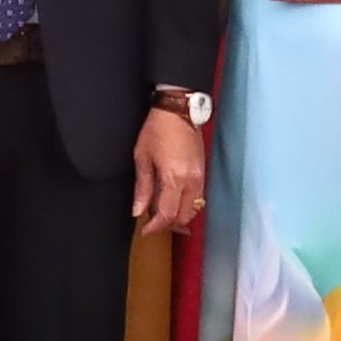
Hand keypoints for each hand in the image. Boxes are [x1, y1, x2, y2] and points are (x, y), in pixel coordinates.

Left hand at [132, 105, 207, 233]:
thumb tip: (138, 211)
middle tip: (152, 223)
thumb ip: (142, 188)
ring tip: (162, 212)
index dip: (155, 226)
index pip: (167, 214)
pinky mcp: (203, 172)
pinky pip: (197, 198)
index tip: (145, 230)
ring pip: (193, 209)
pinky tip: (173, 200)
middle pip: (183, 217)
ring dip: (179, 216)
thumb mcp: (142, 157)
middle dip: (168, 224)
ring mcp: (200, 177)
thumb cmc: (157, 129)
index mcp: (174, 178)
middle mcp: (191, 181)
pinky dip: (186, 205)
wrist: (178, 110)